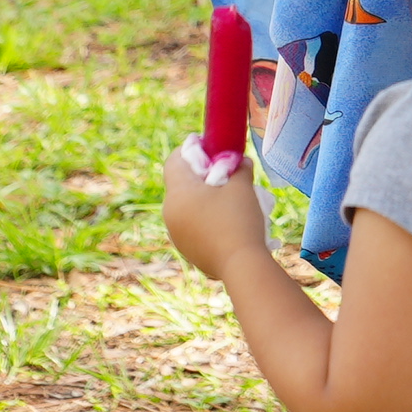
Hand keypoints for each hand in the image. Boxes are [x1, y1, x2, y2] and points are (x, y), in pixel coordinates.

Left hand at [155, 138, 266, 284]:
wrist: (241, 265)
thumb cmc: (239, 219)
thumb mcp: (241, 185)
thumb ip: (238, 167)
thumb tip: (239, 162)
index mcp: (178, 193)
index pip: (175, 160)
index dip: (191, 149)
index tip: (209, 146)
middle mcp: (170, 213)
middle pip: (180, 183)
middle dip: (200, 174)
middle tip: (224, 172)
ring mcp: (176, 235)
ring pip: (186, 206)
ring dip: (202, 198)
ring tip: (228, 198)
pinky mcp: (186, 250)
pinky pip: (191, 225)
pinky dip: (204, 218)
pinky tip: (225, 221)